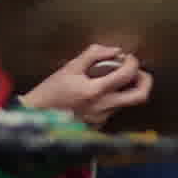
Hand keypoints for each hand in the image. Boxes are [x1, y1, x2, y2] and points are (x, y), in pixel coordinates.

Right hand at [19, 39, 156, 122]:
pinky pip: (114, 111)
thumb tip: (115, 50)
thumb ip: (94, 55)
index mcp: (94, 92)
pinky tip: (103, 93)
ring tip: (115, 80)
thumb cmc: (49, 92)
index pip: (128, 74)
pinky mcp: (97, 127)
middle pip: (140, 96)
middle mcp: (102, 108)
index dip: (133, 62)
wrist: (33, 116)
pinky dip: (114, 99)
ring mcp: (101, 119)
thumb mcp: (69, 68)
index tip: (127, 58)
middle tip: (137, 72)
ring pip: (127, 103)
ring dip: (127, 89)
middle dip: (144, 80)